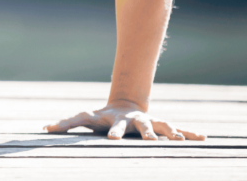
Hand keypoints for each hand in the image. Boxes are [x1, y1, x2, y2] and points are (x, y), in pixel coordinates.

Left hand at [45, 100, 205, 140]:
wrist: (124, 105)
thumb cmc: (100, 118)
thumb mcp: (85, 119)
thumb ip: (65, 124)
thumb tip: (43, 128)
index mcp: (112, 120)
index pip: (109, 125)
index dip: (111, 131)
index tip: (112, 140)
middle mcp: (132, 120)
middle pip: (137, 126)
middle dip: (144, 133)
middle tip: (149, 141)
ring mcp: (148, 121)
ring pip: (160, 126)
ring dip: (170, 133)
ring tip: (179, 139)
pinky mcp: (160, 125)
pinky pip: (177, 129)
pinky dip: (189, 134)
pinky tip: (203, 139)